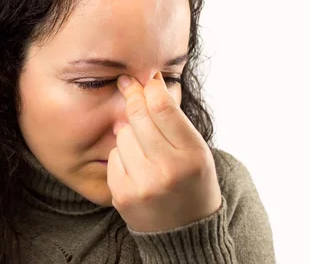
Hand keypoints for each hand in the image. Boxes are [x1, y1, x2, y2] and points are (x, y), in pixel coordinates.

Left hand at [107, 71, 221, 231]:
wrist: (185, 232)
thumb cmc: (192, 182)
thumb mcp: (196, 150)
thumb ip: (174, 120)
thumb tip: (148, 84)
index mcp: (192, 155)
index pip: (163, 108)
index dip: (149, 87)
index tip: (143, 77)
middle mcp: (168, 170)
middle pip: (138, 117)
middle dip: (132, 97)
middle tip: (128, 85)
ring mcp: (143, 185)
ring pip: (122, 135)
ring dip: (128, 132)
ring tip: (143, 145)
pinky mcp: (123, 196)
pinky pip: (114, 158)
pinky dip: (122, 156)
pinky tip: (135, 165)